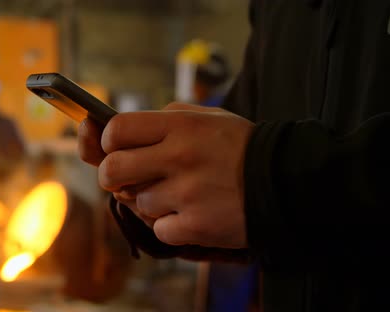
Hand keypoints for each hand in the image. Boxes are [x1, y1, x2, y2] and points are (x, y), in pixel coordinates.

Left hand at [78, 103, 253, 248]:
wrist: (288, 181)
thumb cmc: (240, 147)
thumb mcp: (207, 117)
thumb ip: (165, 118)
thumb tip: (122, 130)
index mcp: (180, 126)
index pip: (116, 129)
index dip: (108, 140)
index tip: (116, 147)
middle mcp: (179, 156)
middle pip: (111, 170)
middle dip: (110, 176)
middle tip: (124, 178)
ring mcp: (186, 193)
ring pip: (136, 203)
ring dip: (150, 202)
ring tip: (179, 194)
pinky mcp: (196, 225)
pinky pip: (158, 229)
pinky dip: (169, 226)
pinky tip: (190, 214)